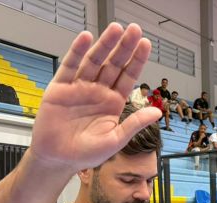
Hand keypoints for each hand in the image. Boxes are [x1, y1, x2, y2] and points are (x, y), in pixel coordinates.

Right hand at [29, 23, 161, 171]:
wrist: (58, 160)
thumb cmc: (87, 153)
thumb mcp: (116, 140)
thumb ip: (135, 124)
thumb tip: (157, 112)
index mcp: (113, 103)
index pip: (128, 77)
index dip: (137, 61)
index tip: (146, 45)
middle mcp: (98, 91)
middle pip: (114, 64)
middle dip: (125, 47)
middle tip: (135, 30)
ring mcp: (79, 88)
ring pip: (94, 61)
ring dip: (105, 45)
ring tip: (116, 29)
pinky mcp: (60, 88)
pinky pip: (70, 66)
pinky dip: (77, 51)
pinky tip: (86, 38)